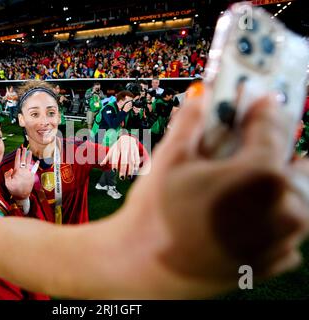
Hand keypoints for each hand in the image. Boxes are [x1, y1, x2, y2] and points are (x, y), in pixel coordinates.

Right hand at [4, 147, 36, 199]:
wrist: (22, 196)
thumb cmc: (14, 190)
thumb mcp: (7, 183)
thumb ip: (7, 175)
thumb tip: (11, 169)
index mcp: (17, 172)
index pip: (17, 161)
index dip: (18, 154)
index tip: (18, 149)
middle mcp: (24, 171)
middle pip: (23, 160)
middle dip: (24, 153)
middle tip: (24, 148)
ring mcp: (28, 173)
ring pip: (29, 163)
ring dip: (29, 157)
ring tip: (30, 151)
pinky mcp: (32, 176)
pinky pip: (34, 169)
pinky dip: (36, 165)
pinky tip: (37, 161)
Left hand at [101, 135, 140, 178]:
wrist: (127, 138)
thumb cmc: (117, 146)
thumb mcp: (112, 150)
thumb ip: (107, 158)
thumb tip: (101, 165)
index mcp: (117, 148)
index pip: (115, 156)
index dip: (114, 163)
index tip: (114, 171)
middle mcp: (124, 148)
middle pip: (124, 160)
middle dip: (123, 169)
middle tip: (121, 178)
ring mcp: (131, 149)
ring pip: (131, 160)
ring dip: (130, 169)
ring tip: (129, 177)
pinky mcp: (136, 150)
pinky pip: (137, 159)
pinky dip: (136, 165)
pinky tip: (134, 171)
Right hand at [122, 86, 308, 296]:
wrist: (142, 266)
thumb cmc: (156, 212)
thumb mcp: (170, 159)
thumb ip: (190, 121)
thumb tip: (200, 94)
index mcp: (261, 176)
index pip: (272, 132)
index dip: (265, 111)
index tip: (263, 102)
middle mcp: (283, 210)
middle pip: (298, 170)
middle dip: (283, 153)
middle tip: (266, 147)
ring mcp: (279, 242)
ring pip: (300, 206)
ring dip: (286, 189)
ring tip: (263, 182)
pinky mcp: (269, 265)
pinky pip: (289, 237)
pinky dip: (278, 221)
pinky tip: (255, 216)